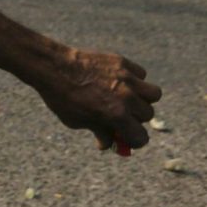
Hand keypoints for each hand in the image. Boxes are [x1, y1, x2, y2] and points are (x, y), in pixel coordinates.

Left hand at [36, 48, 160, 154]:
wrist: (53, 67)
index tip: (128, 138)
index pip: (141, 137)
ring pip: (153, 94)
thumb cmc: (62, 98)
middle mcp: (127, 97)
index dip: (134, 141)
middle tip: (123, 117)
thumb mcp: (78, 122)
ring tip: (128, 99)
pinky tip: (119, 82)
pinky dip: (135, 80)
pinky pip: (141, 75)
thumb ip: (99, 132)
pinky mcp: (123, 62)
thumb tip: (109, 144)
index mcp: (117, 115)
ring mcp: (127, 78)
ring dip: (144, 99)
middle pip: (148, 115)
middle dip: (136, 119)